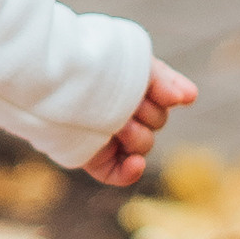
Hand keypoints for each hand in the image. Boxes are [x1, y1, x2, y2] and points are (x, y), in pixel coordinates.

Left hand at [82, 60, 198, 188]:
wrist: (49, 75)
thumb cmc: (89, 64)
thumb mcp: (131, 63)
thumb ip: (162, 79)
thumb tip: (190, 98)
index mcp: (129, 90)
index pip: (163, 100)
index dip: (164, 95)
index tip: (159, 89)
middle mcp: (120, 113)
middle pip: (157, 122)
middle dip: (148, 113)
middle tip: (129, 105)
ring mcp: (108, 137)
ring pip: (143, 146)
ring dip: (137, 135)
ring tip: (118, 124)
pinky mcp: (93, 157)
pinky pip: (119, 174)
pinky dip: (131, 172)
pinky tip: (135, 162)